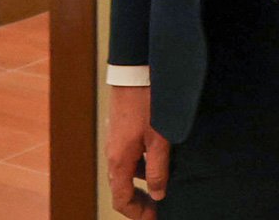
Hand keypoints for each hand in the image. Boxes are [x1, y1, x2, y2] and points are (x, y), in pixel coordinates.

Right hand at [105, 84, 170, 218]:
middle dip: (140, 201)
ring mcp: (116, 142)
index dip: (137, 214)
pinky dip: (143, 165)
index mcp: (119, 162)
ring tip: (165, 184)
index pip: (121, 200)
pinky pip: (130, 156)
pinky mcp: (122, 130)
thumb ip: (158, 169)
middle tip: (159, 207)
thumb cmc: (148, 104)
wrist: (135, 72)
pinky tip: (161, 159)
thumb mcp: (160, 139)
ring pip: (127, 172)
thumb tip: (158, 193)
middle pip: (122, 188)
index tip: (153, 219)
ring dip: (143, 182)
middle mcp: (113, 154)